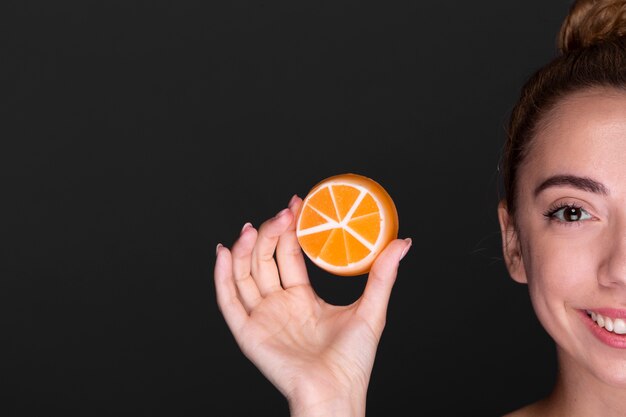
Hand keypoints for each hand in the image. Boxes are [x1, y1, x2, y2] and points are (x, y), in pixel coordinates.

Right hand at [214, 195, 410, 416]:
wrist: (336, 392)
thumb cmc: (352, 361)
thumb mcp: (372, 310)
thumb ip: (383, 275)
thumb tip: (402, 243)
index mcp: (302, 298)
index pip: (288, 255)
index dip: (290, 229)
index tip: (296, 204)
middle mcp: (279, 304)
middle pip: (265, 259)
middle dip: (271, 232)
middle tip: (283, 213)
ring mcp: (262, 317)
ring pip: (245, 274)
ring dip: (245, 248)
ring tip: (253, 227)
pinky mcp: (248, 332)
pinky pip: (229, 300)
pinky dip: (222, 276)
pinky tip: (224, 252)